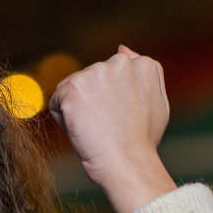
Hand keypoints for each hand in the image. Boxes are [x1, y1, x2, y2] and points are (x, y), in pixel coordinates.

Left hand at [49, 45, 176, 212]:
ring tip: (95, 129)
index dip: (111, 101)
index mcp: (143, 65)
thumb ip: (142, 74)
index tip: (121, 119)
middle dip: (92, 102)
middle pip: (90, 80)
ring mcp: (96, 73)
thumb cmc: (142, 142)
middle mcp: (120, 62)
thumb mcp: (156, 103)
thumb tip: (122, 49)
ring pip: (72, 90)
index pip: (111, 76)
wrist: (128, 163)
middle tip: (107, 127)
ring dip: (77, 110)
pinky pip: (56, 102)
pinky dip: (62, 119)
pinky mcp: (74, 88)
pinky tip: (81, 130)